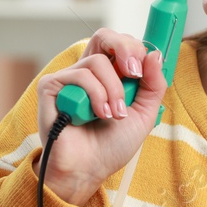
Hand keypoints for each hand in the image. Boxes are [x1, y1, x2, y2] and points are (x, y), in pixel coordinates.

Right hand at [34, 28, 168, 204]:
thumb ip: (154, 84)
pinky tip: (97, 115)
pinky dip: (95, 95)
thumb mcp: (143, 114)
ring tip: (113, 115)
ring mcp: (68, 79)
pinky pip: (79, 75)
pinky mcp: (51, 87)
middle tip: (134, 73)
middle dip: (125, 50)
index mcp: (108, 75)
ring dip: (113, 90)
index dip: (135, 48)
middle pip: (104, 36)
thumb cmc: (111, 145)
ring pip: (97, 62)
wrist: (89, 170)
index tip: (144, 69)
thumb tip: (155, 54)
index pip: (120, 43)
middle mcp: (87, 72)